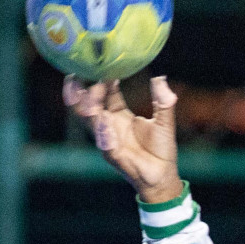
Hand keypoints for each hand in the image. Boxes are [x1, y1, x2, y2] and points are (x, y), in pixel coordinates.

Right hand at [64, 75, 183, 203]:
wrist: (162, 176)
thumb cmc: (161, 149)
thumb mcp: (164, 122)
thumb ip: (163, 102)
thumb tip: (160, 78)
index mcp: (119, 115)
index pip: (104, 94)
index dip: (100, 80)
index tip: (101, 66)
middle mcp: (109, 126)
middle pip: (87, 105)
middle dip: (82, 91)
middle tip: (80, 76)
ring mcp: (108, 140)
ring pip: (90, 121)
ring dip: (88, 108)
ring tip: (88, 95)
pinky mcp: (113, 155)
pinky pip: (104, 142)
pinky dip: (104, 132)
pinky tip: (103, 120)